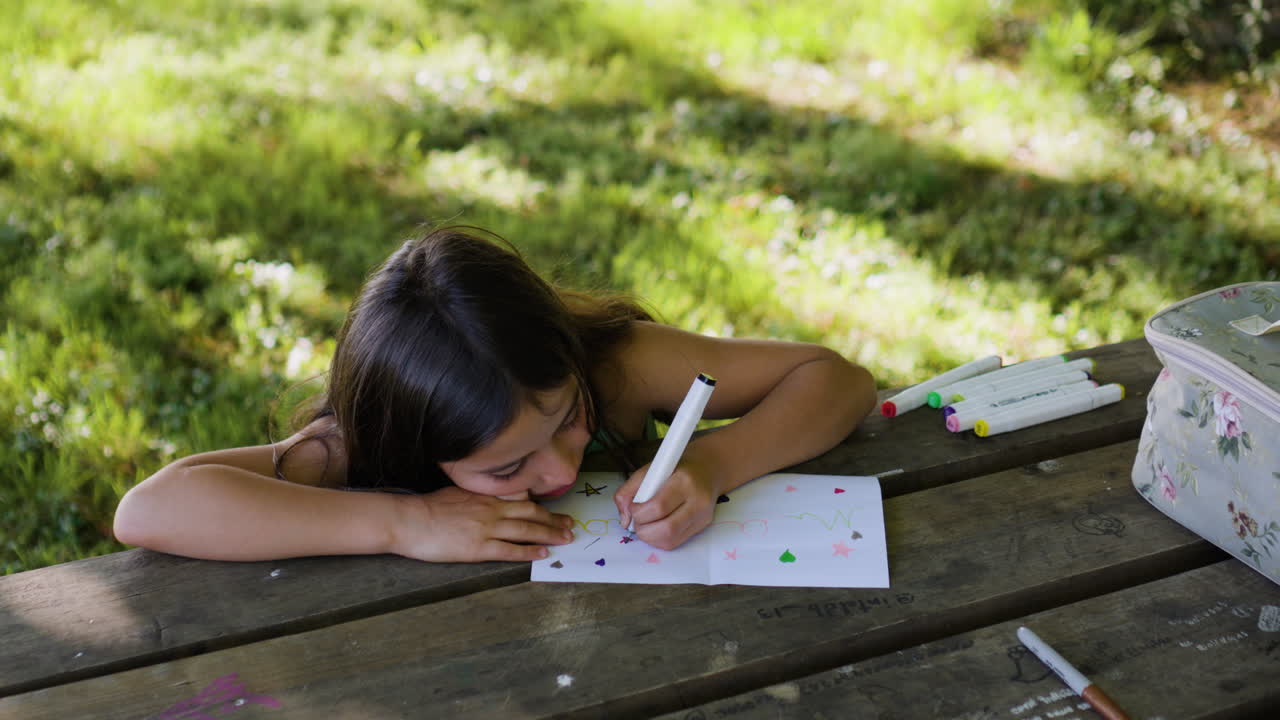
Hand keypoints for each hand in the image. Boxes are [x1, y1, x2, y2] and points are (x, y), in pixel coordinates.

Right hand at [389, 486, 574, 562]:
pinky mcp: (478, 548)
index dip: (541, 506)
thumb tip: (490, 498)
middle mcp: (491, 510)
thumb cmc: (428, 508)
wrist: (408, 520)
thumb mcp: (457, 492)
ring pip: (525, 530)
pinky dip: (528, 552)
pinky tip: (542, 554)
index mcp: (485, 496)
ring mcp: (486, 529)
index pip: (521, 500)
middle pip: (530, 514)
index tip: (554, 511)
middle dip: (553, 520)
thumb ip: (478, 495)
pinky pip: (509, 550)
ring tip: (565, 539)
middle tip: (570, 525)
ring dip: (549, 534)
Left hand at [614, 454, 721, 550]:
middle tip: (636, 521)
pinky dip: (659, 540)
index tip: (632, 508)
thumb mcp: (650, 470)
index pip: (659, 506)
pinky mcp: (703, 526)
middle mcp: (698, 500)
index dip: (639, 512)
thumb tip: (625, 519)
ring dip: (650, 538)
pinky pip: (676, 542)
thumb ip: (629, 490)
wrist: (707, 469)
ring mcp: (703, 516)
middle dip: (643, 530)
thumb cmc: (675, 468)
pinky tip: (655, 528)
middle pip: (667, 528)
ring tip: (644, 525)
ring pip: (671, 540)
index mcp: (684, 480)